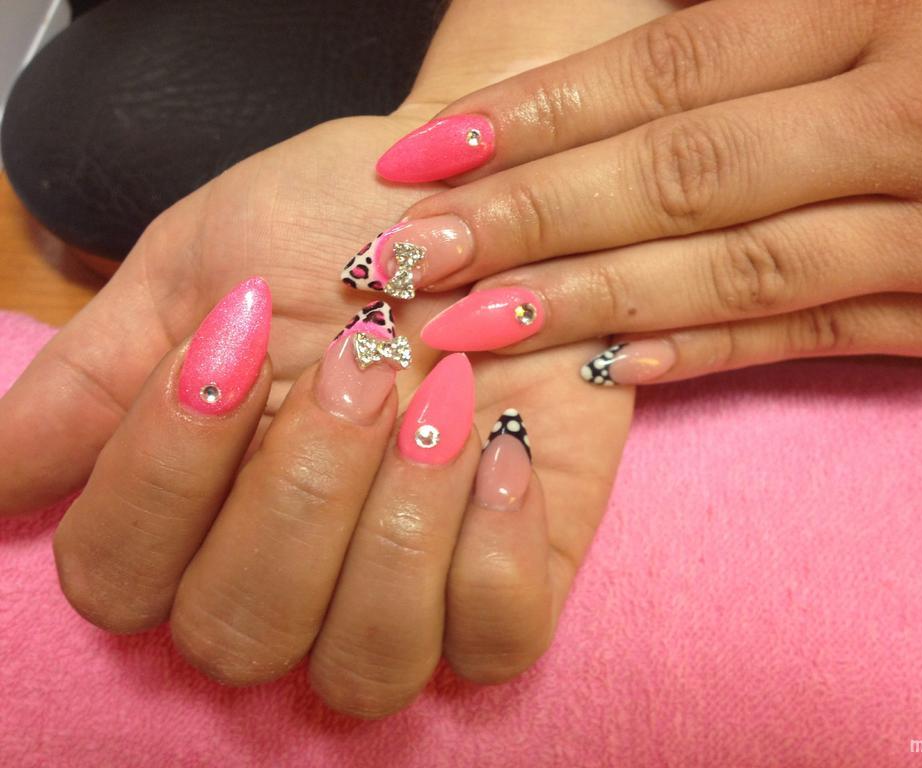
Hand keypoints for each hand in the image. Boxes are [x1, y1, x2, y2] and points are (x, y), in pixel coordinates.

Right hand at [0, 0, 665, 713]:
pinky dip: (493, 559)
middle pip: (238, 636)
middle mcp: (289, 576)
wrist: (490, 200)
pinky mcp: (513, 583)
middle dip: (297, 495)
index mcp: (195, 510)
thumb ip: (94, 378)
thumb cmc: (341, 227)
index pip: (119, 578)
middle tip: (359, 365)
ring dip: (395, 530)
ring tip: (438, 401)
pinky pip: (495, 646)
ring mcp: (405, 593)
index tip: (231, 346)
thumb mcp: (201, 265)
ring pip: (364, 666)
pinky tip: (503, 456)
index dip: (160, 475)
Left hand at [349, 0, 921, 384]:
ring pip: (731, 269)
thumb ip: (768, 9)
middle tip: (412, 254)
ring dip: (586, 298)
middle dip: (529, 216)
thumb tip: (615, 65)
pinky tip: (600, 361)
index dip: (539, 112)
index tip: (427, 155)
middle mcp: (917, 111)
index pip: (670, 67)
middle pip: (680, 174)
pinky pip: (808, 334)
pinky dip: (698, 349)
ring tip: (470, 320)